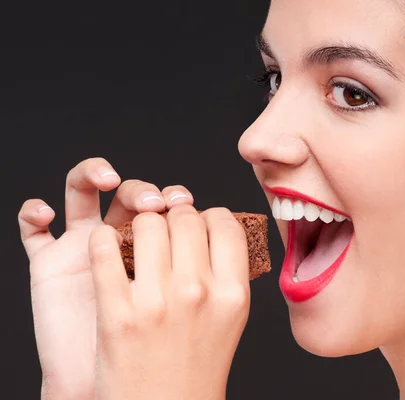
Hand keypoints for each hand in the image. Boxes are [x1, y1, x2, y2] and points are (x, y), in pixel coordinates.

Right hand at [18, 157, 194, 399]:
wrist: (126, 393)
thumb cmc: (160, 351)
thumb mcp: (189, 303)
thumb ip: (203, 262)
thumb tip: (222, 224)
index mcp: (156, 245)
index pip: (166, 202)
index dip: (175, 198)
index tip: (185, 202)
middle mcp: (120, 239)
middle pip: (132, 191)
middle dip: (147, 191)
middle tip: (159, 201)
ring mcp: (80, 244)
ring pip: (82, 187)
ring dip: (93, 173)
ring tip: (107, 180)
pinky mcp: (47, 262)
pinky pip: (32, 226)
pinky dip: (34, 213)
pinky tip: (45, 213)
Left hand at [89, 206, 250, 399]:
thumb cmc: (197, 366)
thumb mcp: (231, 319)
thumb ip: (227, 273)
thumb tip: (215, 230)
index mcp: (232, 293)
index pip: (225, 222)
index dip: (210, 215)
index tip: (199, 222)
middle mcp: (198, 292)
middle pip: (185, 217)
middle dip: (174, 215)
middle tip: (166, 229)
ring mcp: (156, 302)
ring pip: (147, 223)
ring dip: (140, 223)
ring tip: (137, 240)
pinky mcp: (116, 313)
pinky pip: (104, 249)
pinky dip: (103, 240)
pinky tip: (108, 246)